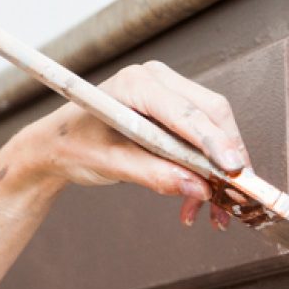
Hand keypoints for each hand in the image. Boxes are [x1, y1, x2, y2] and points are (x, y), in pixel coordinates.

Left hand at [22, 60, 251, 230]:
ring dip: (217, 167)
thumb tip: (197, 188)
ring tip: (214, 208)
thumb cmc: (72, 147)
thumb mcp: (109, 165)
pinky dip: (204, 166)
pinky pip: (200, 135)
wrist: (55, 145)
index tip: (233, 170)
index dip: (214, 142)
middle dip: (225, 157)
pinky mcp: (171, 109)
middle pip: (210, 114)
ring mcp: (166, 91)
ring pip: (211, 126)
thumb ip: (153, 175)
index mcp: (136, 83)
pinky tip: (197, 197)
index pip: (187, 113)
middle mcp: (157, 80)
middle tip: (233, 195)